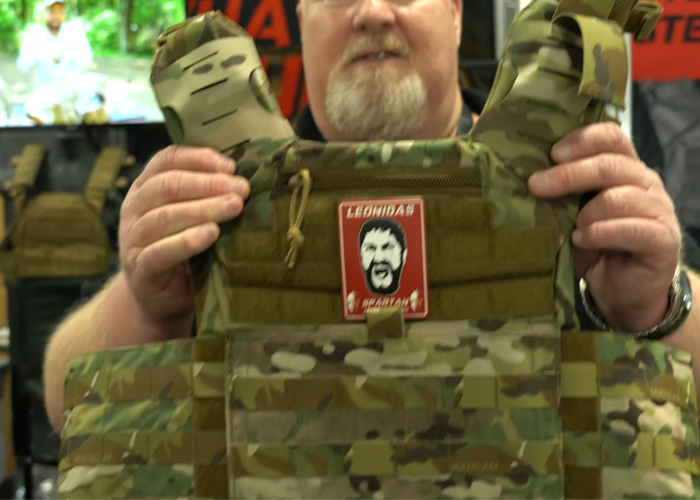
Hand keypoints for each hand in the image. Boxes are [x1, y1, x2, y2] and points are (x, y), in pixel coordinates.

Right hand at [118, 145, 249, 323]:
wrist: (160, 299)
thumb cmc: (183, 250)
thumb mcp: (192, 217)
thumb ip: (207, 196)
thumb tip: (243, 180)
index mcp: (146, 187)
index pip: (167, 160)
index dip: (199, 159)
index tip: (231, 166)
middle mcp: (135, 208)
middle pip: (167, 185)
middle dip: (208, 184)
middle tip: (241, 189)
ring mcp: (133, 239)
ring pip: (164, 217)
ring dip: (203, 209)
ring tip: (233, 207)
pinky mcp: (140, 269)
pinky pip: (159, 252)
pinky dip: (186, 242)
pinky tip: (210, 234)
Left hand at [528, 122, 680, 331]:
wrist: (624, 290)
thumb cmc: (595, 247)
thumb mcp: (573, 215)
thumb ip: (561, 194)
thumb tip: (528, 179)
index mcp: (625, 168)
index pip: (611, 136)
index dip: (582, 140)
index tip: (551, 153)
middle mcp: (645, 183)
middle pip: (610, 164)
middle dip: (568, 173)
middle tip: (536, 185)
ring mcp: (659, 210)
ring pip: (619, 197)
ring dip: (586, 212)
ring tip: (571, 228)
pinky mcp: (663, 240)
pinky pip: (633, 229)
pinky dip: (601, 233)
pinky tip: (583, 239)